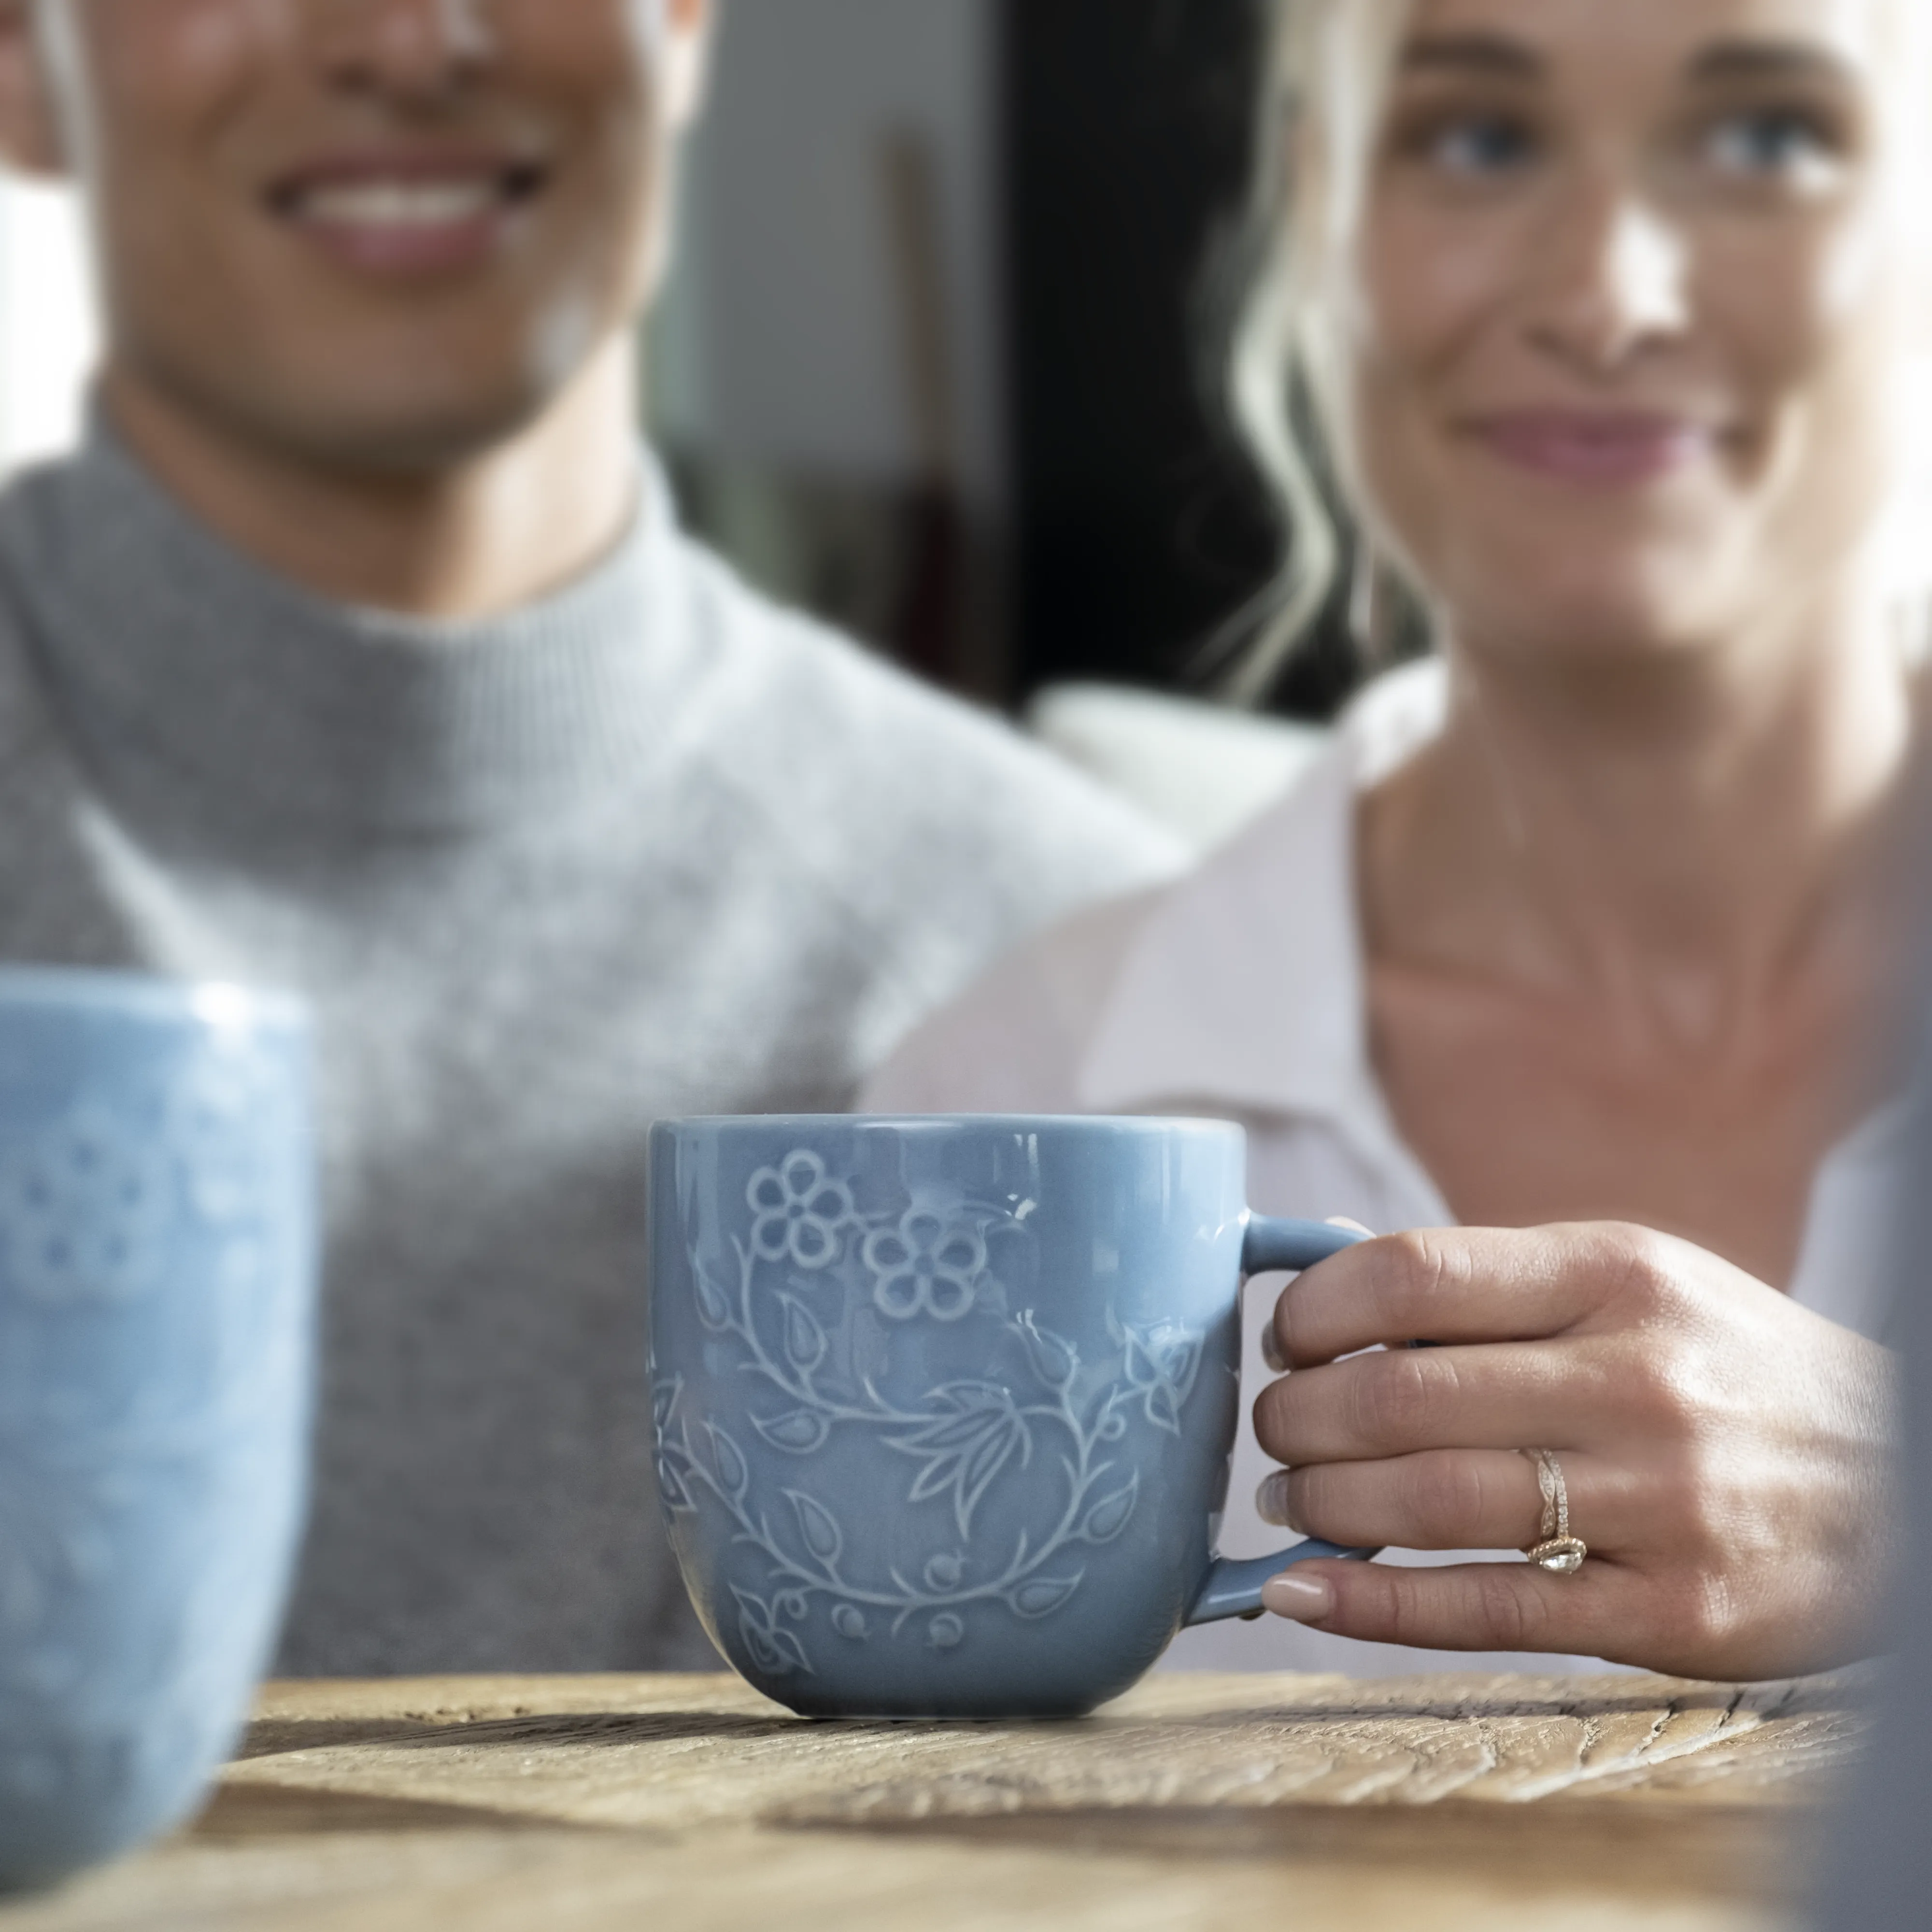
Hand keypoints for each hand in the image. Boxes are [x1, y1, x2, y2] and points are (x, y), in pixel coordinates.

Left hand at [1252, 1223, 1899, 1678]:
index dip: (1313, 1310)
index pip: (1411, 1274)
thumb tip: (1325, 1292)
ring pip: (1426, 1501)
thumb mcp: (1636, 1282)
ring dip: (1320, 1504)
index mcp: (1614, 1275)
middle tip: (1275, 1428)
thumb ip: (1496, 1288)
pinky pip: (1483, 1611)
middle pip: (1397, 1396)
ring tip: (1291, 1499)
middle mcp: (1633, 1380)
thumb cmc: (1727, 1368)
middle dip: (1297, 1417)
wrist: (1905, 1476)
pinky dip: (1370, 1604)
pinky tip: (1301, 1592)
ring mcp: (1656, 1501)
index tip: (1284, 1337)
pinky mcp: (1670, 1611)